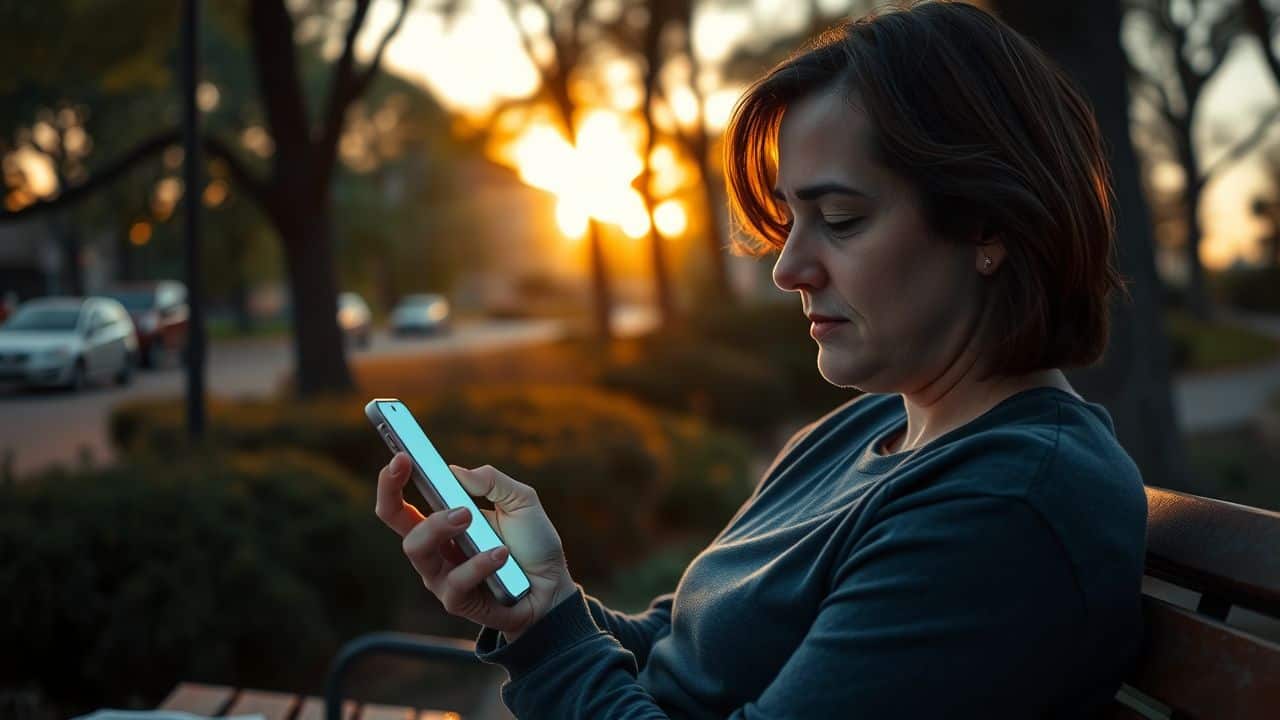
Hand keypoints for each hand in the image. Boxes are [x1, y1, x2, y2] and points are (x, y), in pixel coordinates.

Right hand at [375, 452, 577, 640]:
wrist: (553, 587)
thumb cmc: (533, 542)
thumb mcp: (521, 500)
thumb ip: (492, 481)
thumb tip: (456, 472)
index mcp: (442, 522)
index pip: (402, 502)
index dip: (391, 480)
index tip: (400, 457)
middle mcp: (434, 547)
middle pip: (396, 520)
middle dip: (399, 496)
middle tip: (431, 479)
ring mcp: (441, 576)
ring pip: (418, 550)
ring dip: (441, 526)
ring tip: (470, 515)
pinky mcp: (456, 601)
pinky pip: (455, 582)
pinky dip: (479, 563)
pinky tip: (501, 554)